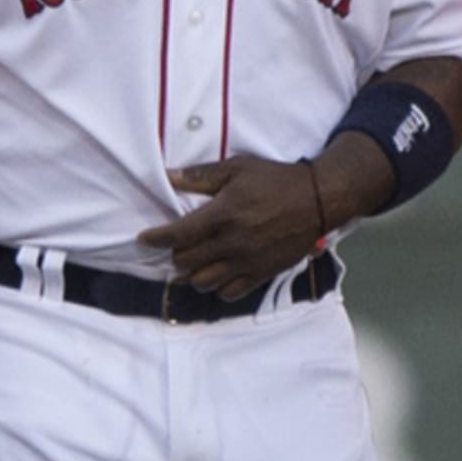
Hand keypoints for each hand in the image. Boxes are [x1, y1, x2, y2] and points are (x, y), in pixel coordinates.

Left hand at [137, 154, 320, 299]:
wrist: (317, 200)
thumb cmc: (275, 179)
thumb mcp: (237, 167)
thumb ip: (201, 175)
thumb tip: (169, 176)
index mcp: (223, 214)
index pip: (178, 235)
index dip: (155, 239)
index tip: (144, 239)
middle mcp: (232, 242)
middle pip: (187, 262)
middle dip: (174, 256)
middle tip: (173, 246)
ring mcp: (248, 262)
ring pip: (204, 282)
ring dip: (192, 274)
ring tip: (192, 263)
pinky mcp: (262, 273)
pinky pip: (230, 293)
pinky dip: (217, 287)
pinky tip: (216, 274)